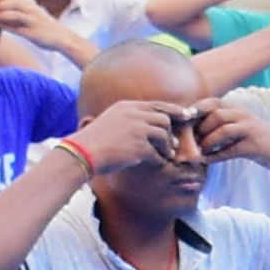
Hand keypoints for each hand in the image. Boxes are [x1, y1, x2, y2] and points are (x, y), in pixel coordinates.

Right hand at [62, 96, 187, 177]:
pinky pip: (157, 154)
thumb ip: (129, 119)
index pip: (156, 105)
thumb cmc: (93, 142)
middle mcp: (133, 114)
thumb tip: (147, 125)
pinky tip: (155, 164)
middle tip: (174, 144)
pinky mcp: (139, 147)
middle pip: (164, 119)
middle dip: (171, 132)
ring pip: (163, 135)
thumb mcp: (110, 121)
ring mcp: (137, 129)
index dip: (173, 111)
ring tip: (165, 155)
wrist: (82, 154)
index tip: (187, 115)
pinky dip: (158, 160)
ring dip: (166, 147)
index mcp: (126, 106)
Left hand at [174, 93, 269, 173]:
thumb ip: (215, 123)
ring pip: (222, 130)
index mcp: (235, 108)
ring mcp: (248, 129)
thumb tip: (188, 131)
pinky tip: (207, 161)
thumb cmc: (252, 136)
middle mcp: (241, 115)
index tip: (181, 121)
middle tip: (186, 143)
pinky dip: (216, 156)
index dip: (194, 110)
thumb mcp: (236, 123)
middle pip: (215, 115)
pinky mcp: (253, 146)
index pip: (211, 103)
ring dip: (206, 142)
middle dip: (198, 129)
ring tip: (197, 153)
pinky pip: (231, 150)